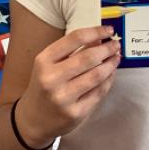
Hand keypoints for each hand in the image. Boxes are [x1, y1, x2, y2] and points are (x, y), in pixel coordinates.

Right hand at [16, 25, 120, 146]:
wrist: (32, 120)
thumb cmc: (43, 87)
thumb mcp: (48, 65)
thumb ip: (70, 51)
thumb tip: (99, 39)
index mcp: (44, 61)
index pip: (75, 39)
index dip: (96, 32)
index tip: (108, 30)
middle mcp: (52, 79)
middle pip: (88, 57)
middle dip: (107, 49)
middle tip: (116, 44)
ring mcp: (64, 98)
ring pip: (97, 75)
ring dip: (111, 64)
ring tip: (116, 57)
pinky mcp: (75, 113)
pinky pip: (99, 92)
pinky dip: (108, 80)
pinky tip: (111, 74)